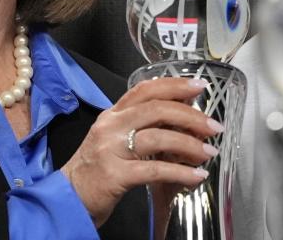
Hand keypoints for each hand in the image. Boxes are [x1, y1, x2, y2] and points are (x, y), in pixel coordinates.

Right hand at [60, 77, 222, 226]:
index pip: (145, 89)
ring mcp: (111, 149)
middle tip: (214, 126)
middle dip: (191, 116)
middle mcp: (111, 126)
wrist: (68, 198)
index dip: (174, 85)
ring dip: (190, 145)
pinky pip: (154, 170)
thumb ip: (143, 126)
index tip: (199, 86)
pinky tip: (195, 176)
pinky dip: (180, 172)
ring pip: (158, 137)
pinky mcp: (114, 175)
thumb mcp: (116, 139)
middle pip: (157, 109)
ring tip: (208, 153)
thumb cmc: (97, 169)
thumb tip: (183, 119)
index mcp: (113, 114)